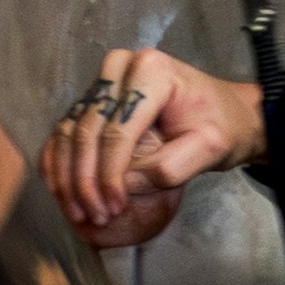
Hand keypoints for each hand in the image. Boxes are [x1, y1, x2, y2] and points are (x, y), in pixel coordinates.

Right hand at [41, 47, 256, 241]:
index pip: (117, 131)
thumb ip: (170, 168)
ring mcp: (103, 79)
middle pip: (88, 131)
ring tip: (78, 213)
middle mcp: (120, 66)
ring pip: (70, 132)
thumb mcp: (210, 148)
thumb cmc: (220, 126)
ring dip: (68, 177)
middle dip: (86, 181)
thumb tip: (123, 186)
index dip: (110, 176)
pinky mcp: (93, 95)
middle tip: (94, 217)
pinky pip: (66, 130)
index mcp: (151, 71)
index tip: (114, 209)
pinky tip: (63, 193)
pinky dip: (60, 163)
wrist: (224, 111)